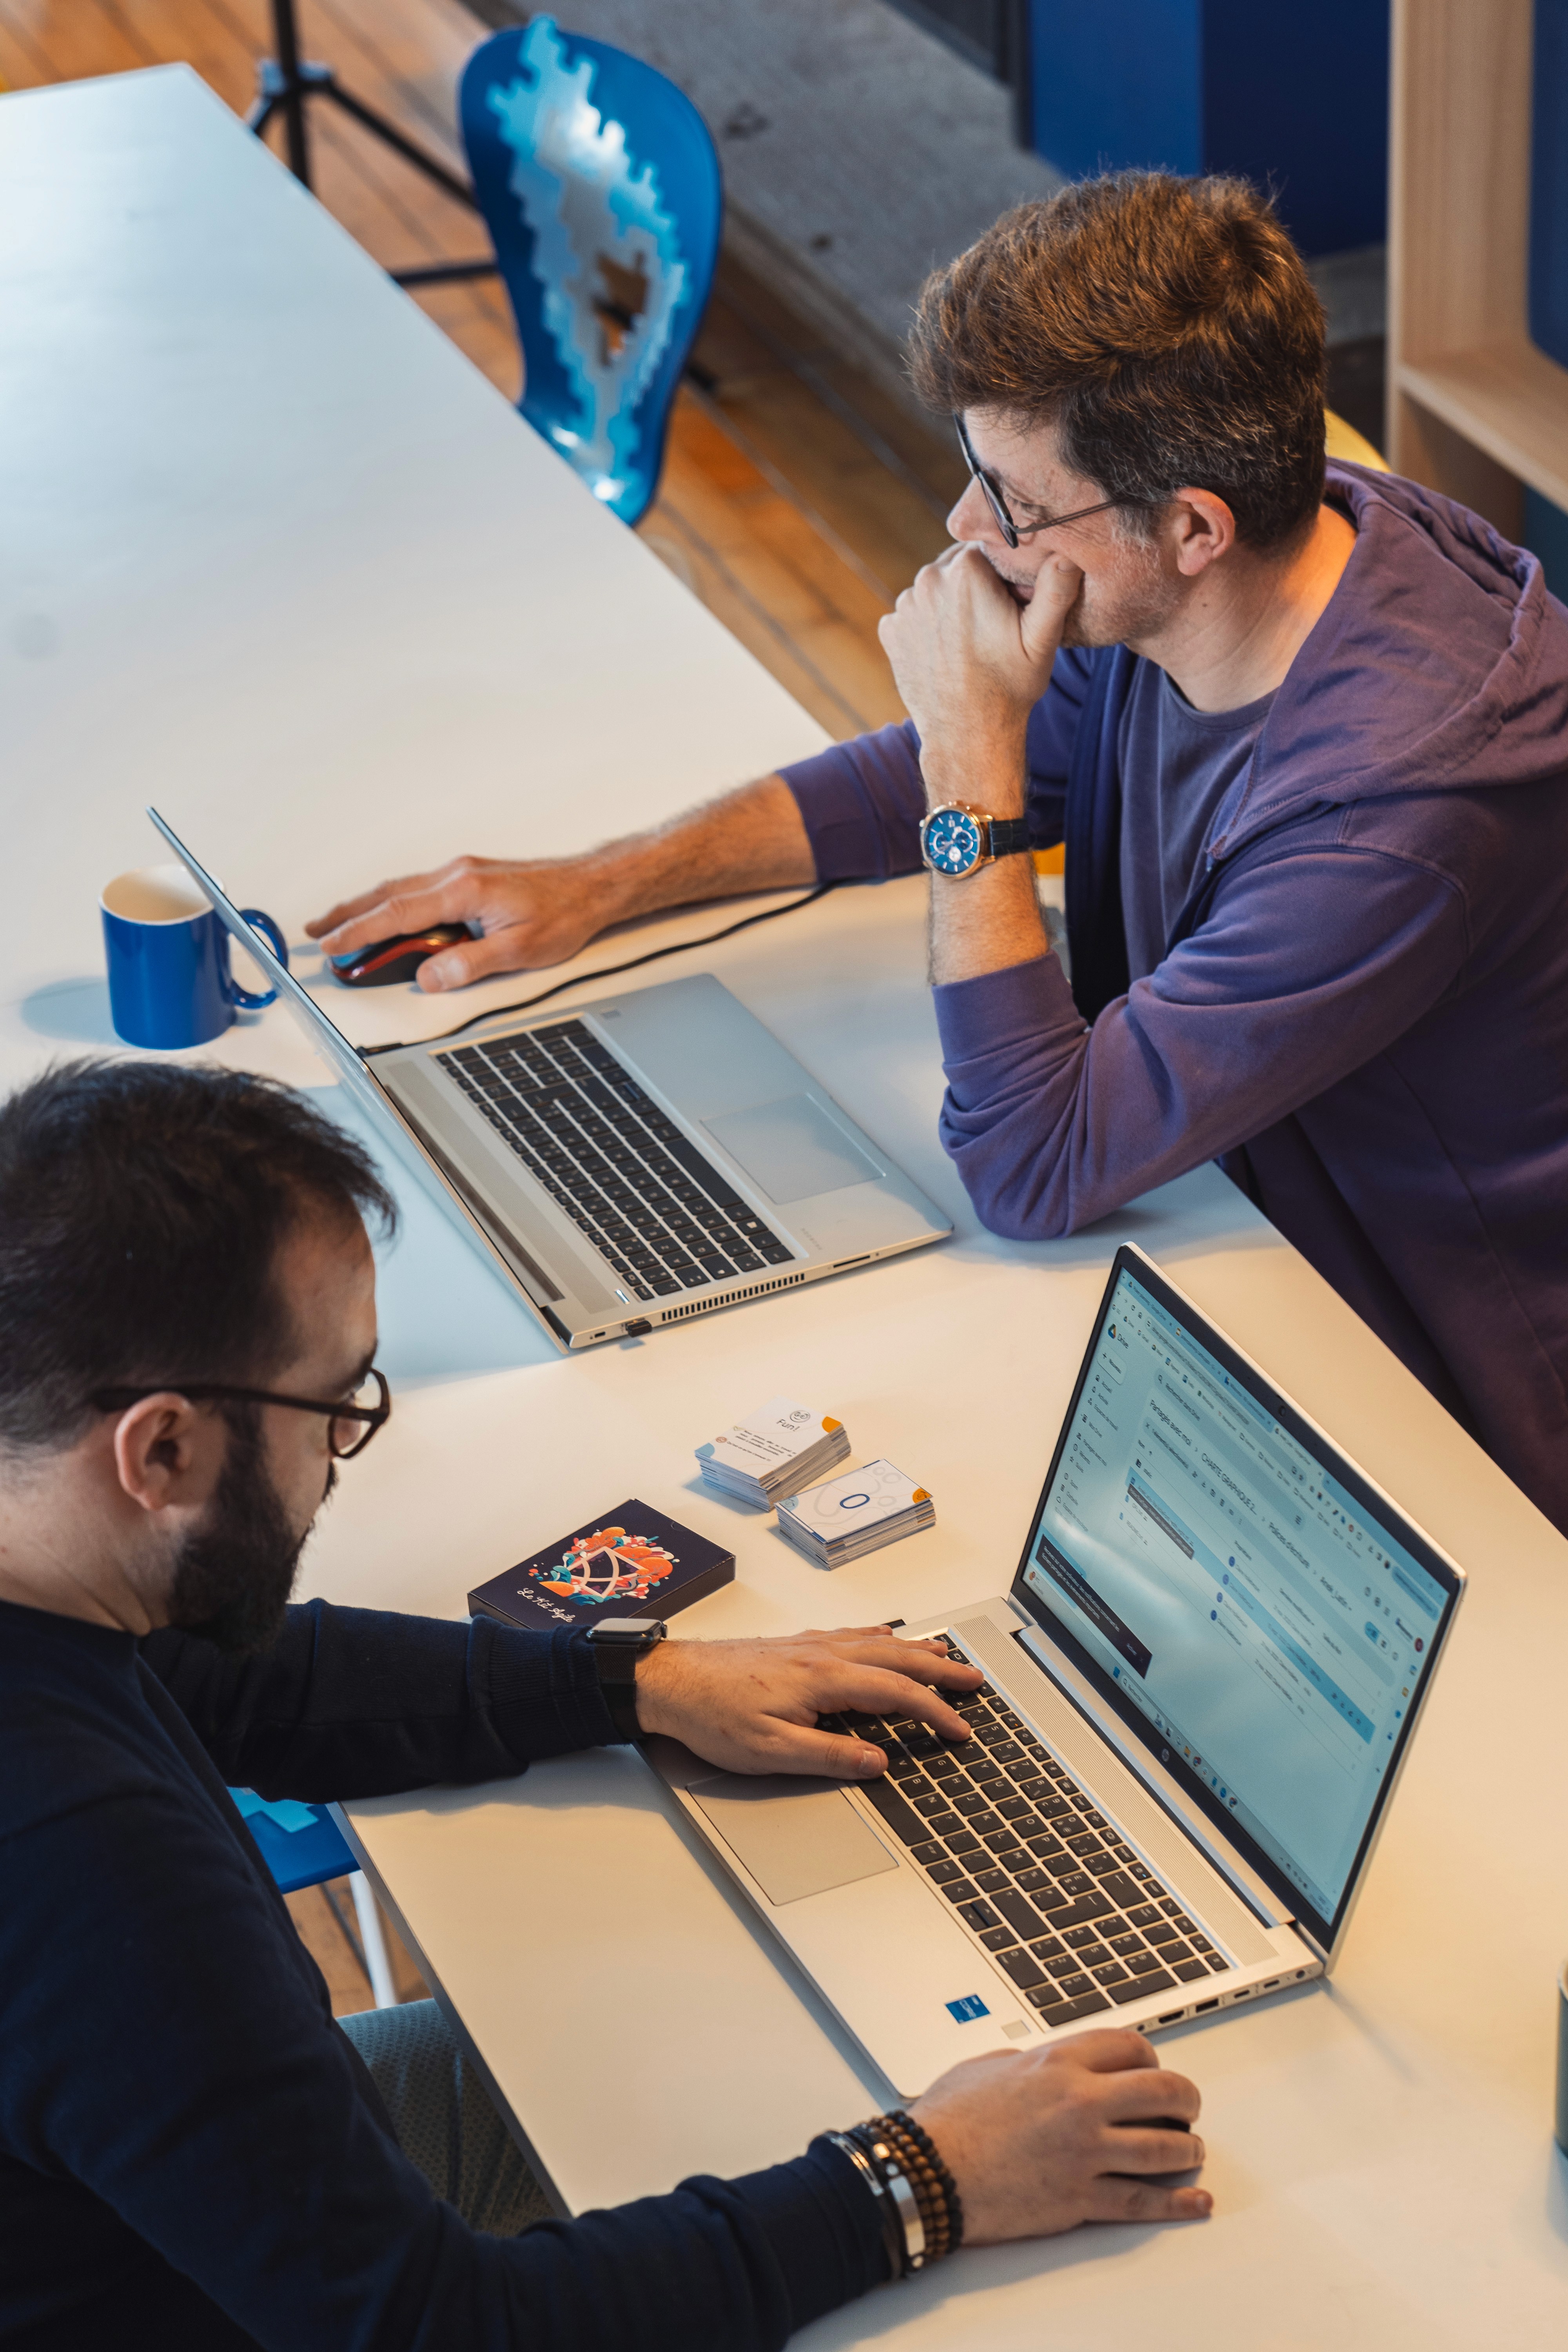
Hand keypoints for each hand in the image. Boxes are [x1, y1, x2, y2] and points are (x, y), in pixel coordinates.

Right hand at [306, 854, 607, 991]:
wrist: (591, 886)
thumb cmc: (563, 912)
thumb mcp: (518, 950)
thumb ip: (469, 964)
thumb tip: (428, 977)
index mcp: (464, 890)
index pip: (398, 913)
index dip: (359, 931)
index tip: (332, 944)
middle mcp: (456, 875)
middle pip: (388, 894)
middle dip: (348, 914)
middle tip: (316, 931)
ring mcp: (461, 873)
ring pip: (400, 889)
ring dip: (366, 906)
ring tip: (339, 924)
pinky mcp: (469, 877)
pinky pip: (418, 888)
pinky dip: (392, 901)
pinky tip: (385, 914)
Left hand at [633, 1625, 981, 1775]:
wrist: (671, 1681)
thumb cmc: (713, 1715)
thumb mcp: (772, 1751)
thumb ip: (829, 1756)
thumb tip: (878, 1762)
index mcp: (823, 1679)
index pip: (896, 1694)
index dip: (933, 1712)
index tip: (960, 1728)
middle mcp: (822, 1654)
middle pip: (896, 1658)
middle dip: (939, 1671)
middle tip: (974, 1679)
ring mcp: (809, 1645)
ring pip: (876, 1641)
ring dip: (915, 1648)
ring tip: (945, 1654)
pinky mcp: (794, 1645)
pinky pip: (850, 1634)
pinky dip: (878, 1635)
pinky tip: (884, 1634)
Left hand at [877, 543, 1082, 800]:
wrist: (968, 734)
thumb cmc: (1009, 687)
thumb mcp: (1043, 640)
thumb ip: (1057, 590)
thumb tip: (1069, 554)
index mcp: (966, 571)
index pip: (987, 546)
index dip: (1003, 572)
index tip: (1012, 601)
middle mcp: (928, 580)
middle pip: (957, 566)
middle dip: (975, 586)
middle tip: (993, 625)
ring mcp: (904, 606)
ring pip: (934, 590)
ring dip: (950, 606)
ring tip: (970, 641)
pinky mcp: (890, 629)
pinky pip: (913, 613)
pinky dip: (928, 625)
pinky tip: (946, 652)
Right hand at [907, 2029, 1209, 2242]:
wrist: (926, 2172)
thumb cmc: (948, 2120)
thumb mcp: (989, 2065)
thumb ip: (1028, 2061)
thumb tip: (1045, 2064)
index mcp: (1058, 2062)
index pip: (1131, 2048)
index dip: (1153, 2060)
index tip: (1154, 2072)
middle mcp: (1080, 2102)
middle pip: (1162, 2092)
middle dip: (1185, 2100)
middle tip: (1187, 2109)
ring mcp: (1085, 2151)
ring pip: (1164, 2148)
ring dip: (1187, 2149)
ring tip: (1191, 2151)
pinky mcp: (1080, 2197)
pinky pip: (1142, 2201)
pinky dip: (1177, 2204)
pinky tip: (1195, 2201)